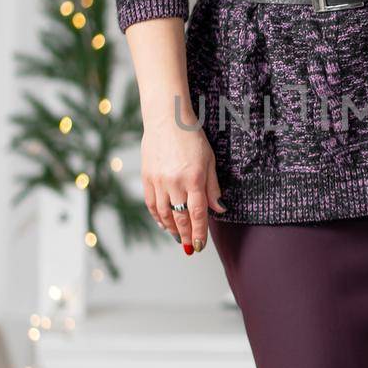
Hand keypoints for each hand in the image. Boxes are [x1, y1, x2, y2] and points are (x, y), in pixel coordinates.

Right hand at [141, 119, 224, 254]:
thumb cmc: (192, 137)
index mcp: (194, 179)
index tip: (201, 245)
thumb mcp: (210, 161)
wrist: (167, 119)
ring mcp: (159, 181)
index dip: (200, 232)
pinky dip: (157, 217)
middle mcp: (175, 183)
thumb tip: (219, 209)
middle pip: (180, 218)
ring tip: (179, 238)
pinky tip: (163, 224)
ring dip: (171, 229)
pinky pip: (151, 204)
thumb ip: (213, 188)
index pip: (198, 214)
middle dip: (187, 236)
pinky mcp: (147, 178)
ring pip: (164, 214)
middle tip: (191, 248)